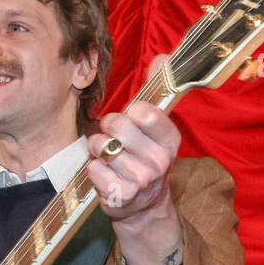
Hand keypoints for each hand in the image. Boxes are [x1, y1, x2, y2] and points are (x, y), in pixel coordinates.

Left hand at [85, 55, 180, 225]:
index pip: (146, 112)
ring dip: (98, 149)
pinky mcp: (121, 195)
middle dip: (108, 127)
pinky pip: (94, 169)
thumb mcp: (155, 128)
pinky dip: (93, 169)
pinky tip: (104, 174)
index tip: (132, 119)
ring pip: (102, 147)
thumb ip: (155, 92)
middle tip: (112, 137)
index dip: (131, 112)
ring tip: (107, 156)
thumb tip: (164, 57)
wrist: (143, 207)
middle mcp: (159, 161)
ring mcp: (141, 180)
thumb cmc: (143, 158)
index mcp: (170, 140)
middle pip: (118, 125)